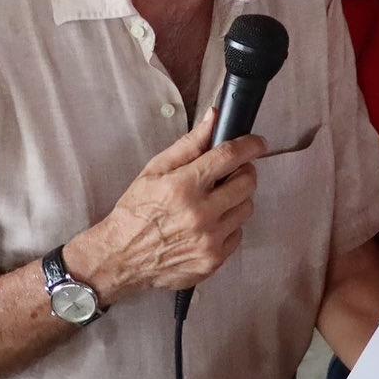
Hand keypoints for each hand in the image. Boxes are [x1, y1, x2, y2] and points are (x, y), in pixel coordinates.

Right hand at [70, 109, 265, 299]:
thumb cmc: (136, 211)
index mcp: (183, 186)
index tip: (257, 143)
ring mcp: (209, 240)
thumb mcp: (154, 170)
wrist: (120, 257)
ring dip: (236, 200)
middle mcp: (200, 214)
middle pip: (247, 182)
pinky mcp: (214, 260)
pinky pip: (238, 234)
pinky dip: (228, 226)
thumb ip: (189, 144)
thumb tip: (214, 117)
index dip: (250, 146)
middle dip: (243, 172)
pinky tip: (208, 225)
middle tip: (230, 174)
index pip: (229, 157)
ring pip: (246, 208)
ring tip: (215, 201)